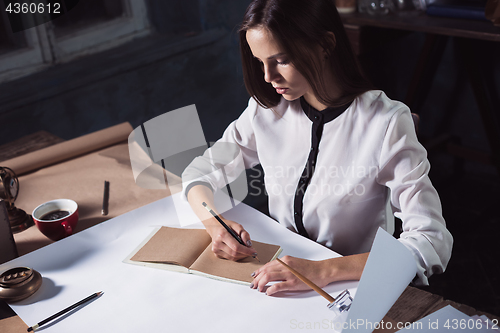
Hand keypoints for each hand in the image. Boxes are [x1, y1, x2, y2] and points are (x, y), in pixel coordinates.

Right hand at [205, 217, 256, 260]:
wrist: (215, 227)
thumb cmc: (226, 226)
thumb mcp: (237, 225)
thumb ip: (244, 234)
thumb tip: (249, 244)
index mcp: (222, 234)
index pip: (236, 247)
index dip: (246, 251)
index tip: (254, 252)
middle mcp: (217, 243)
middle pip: (234, 253)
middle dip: (245, 254)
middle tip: (251, 251)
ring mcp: (216, 250)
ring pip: (232, 257)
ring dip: (241, 255)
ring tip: (246, 250)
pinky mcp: (216, 254)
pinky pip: (229, 258)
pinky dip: (236, 256)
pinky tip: (238, 251)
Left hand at [250, 253, 368, 295]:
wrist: (322, 270)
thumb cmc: (310, 268)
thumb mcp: (294, 263)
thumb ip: (283, 266)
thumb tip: (272, 271)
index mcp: (285, 260)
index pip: (267, 265)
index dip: (258, 272)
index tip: (254, 276)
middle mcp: (286, 265)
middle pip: (265, 271)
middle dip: (256, 278)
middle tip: (253, 285)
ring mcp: (289, 274)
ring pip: (268, 277)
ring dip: (261, 283)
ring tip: (259, 289)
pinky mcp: (293, 283)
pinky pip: (278, 286)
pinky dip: (270, 289)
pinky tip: (268, 292)